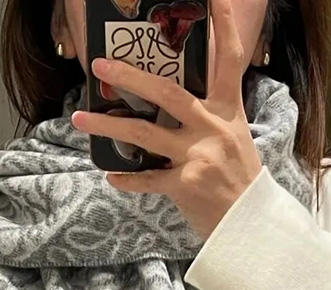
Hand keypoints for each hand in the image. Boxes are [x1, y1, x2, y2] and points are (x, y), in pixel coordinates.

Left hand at [70, 0, 262, 240]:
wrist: (250, 225)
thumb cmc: (238, 179)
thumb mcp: (233, 136)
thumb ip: (207, 114)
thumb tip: (168, 99)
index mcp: (227, 110)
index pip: (228, 58)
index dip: (222, 23)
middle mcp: (212, 128)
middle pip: (166, 93)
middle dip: (129, 76)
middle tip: (100, 64)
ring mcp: (198, 156)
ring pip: (143, 134)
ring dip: (107, 125)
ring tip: (79, 119)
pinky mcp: (186, 185)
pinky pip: (147, 179)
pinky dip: (126, 179)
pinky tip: (110, 176)